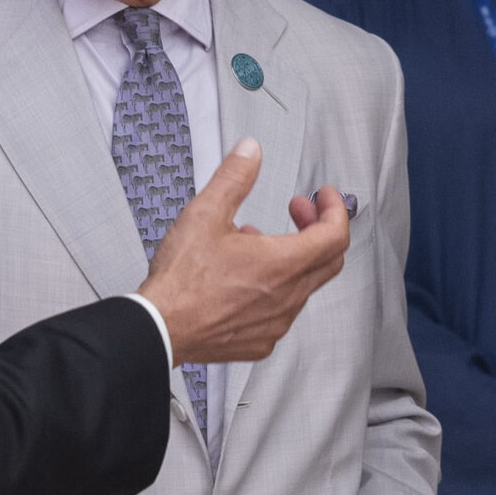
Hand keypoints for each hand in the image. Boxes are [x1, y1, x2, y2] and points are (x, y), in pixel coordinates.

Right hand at [138, 140, 350, 364]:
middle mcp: (287, 297)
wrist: (159, 329)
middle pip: (328, 260)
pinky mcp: (261, 340)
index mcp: (282, 264)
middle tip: (299, 212)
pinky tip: (247, 277)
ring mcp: (276, 322)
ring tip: (259, 241)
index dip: (335, 210)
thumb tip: (250, 154)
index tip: (324, 198)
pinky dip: (275, 287)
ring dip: (292, 257)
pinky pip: (283, 311)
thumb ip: (234, 178)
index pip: (335, 235)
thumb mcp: (205, 214)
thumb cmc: (181, 281)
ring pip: (304, 285)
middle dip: (318, 228)